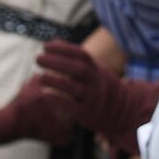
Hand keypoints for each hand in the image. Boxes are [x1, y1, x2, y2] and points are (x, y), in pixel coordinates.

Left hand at [37, 41, 158, 155]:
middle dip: (57, 62)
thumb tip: (53, 44)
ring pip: (73, 88)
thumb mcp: (93, 68)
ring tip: (40, 76)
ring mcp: (92, 97)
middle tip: (37, 58)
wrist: (120, 110)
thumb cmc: (98, 85)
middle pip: (77, 69)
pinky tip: (45, 94)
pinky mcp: (86, 114)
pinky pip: (71, 106)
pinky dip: (57, 100)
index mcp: (96, 67)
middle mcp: (95, 81)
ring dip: (55, 81)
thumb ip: (75, 59)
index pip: (80, 54)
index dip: (64, 48)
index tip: (46, 45)